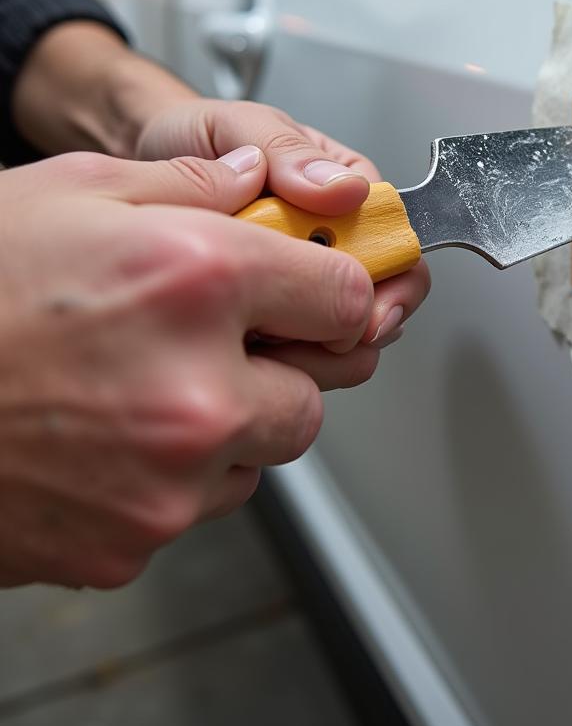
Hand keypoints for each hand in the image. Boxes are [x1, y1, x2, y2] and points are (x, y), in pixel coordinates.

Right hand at [0, 147, 397, 587]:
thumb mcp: (71, 193)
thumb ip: (189, 182)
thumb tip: (256, 180)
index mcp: (196, 283)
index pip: (345, 296)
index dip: (334, 287)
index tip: (319, 289)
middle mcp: (198, 393)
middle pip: (318, 390)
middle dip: (286, 362)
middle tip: (229, 337)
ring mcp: (167, 484)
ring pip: (261, 454)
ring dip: (232, 421)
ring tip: (149, 383)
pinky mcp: (131, 545)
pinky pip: (199, 506)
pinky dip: (179, 474)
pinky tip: (113, 434)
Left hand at [135, 97, 429, 350]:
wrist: (139, 172)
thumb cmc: (195, 141)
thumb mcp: (237, 126)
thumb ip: (286, 151)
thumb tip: (344, 190)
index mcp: (345, 190)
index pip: (397, 236)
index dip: (394, 276)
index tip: (368, 304)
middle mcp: (335, 237)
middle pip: (383, 293)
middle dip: (358, 322)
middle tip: (325, 336)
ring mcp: (306, 279)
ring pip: (345, 330)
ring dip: (313, 341)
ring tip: (263, 326)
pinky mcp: (276, 313)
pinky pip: (299, 347)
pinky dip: (279, 354)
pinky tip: (246, 338)